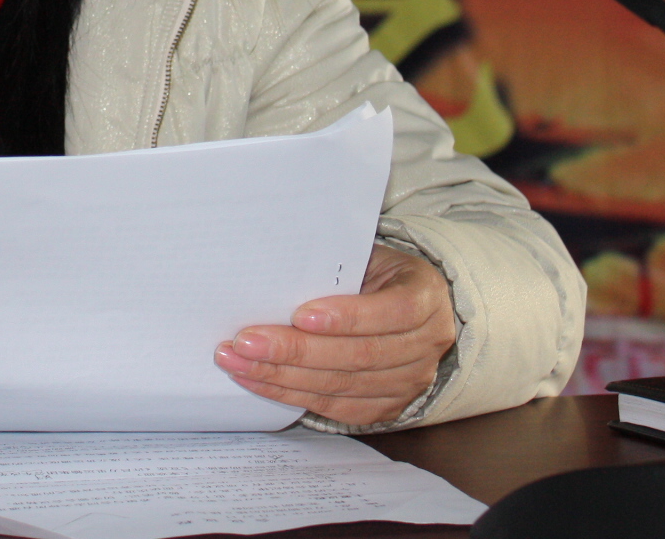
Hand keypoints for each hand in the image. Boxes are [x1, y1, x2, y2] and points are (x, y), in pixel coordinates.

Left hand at [213, 244, 455, 426]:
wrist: (405, 308)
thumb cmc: (375, 274)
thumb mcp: (368, 256)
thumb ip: (335, 268)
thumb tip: (275, 274)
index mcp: (425, 298)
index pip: (392, 312)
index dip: (347, 316)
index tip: (299, 315)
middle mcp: (425, 345)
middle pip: (359, 355)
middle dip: (296, 351)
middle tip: (246, 342)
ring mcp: (409, 382)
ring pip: (341, 385)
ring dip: (283, 376)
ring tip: (238, 362)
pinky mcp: (385, 407)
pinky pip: (334, 408)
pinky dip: (291, 394)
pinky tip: (258, 381)